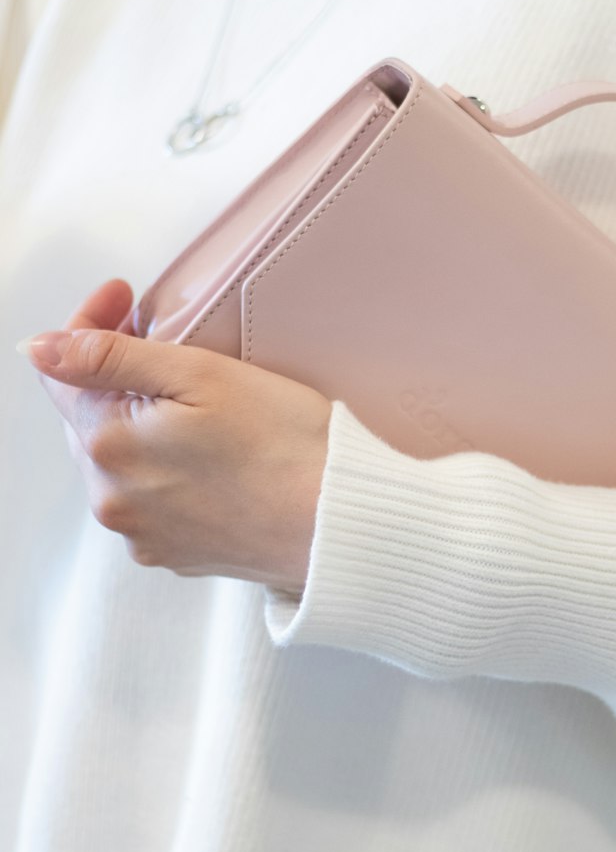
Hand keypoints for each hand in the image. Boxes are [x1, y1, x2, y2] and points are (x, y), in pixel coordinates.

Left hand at [17, 279, 332, 593]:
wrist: (338, 520)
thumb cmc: (285, 444)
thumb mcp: (200, 374)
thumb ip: (111, 358)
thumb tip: (41, 349)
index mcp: (109, 445)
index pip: (62, 374)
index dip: (88, 325)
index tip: (125, 297)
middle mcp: (112, 499)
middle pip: (88, 419)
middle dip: (116, 377)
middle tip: (170, 344)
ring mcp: (142, 533)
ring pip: (118, 461)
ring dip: (141, 426)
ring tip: (199, 406)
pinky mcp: (174, 553)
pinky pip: (150, 499)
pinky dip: (167, 470)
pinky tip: (211, 455)